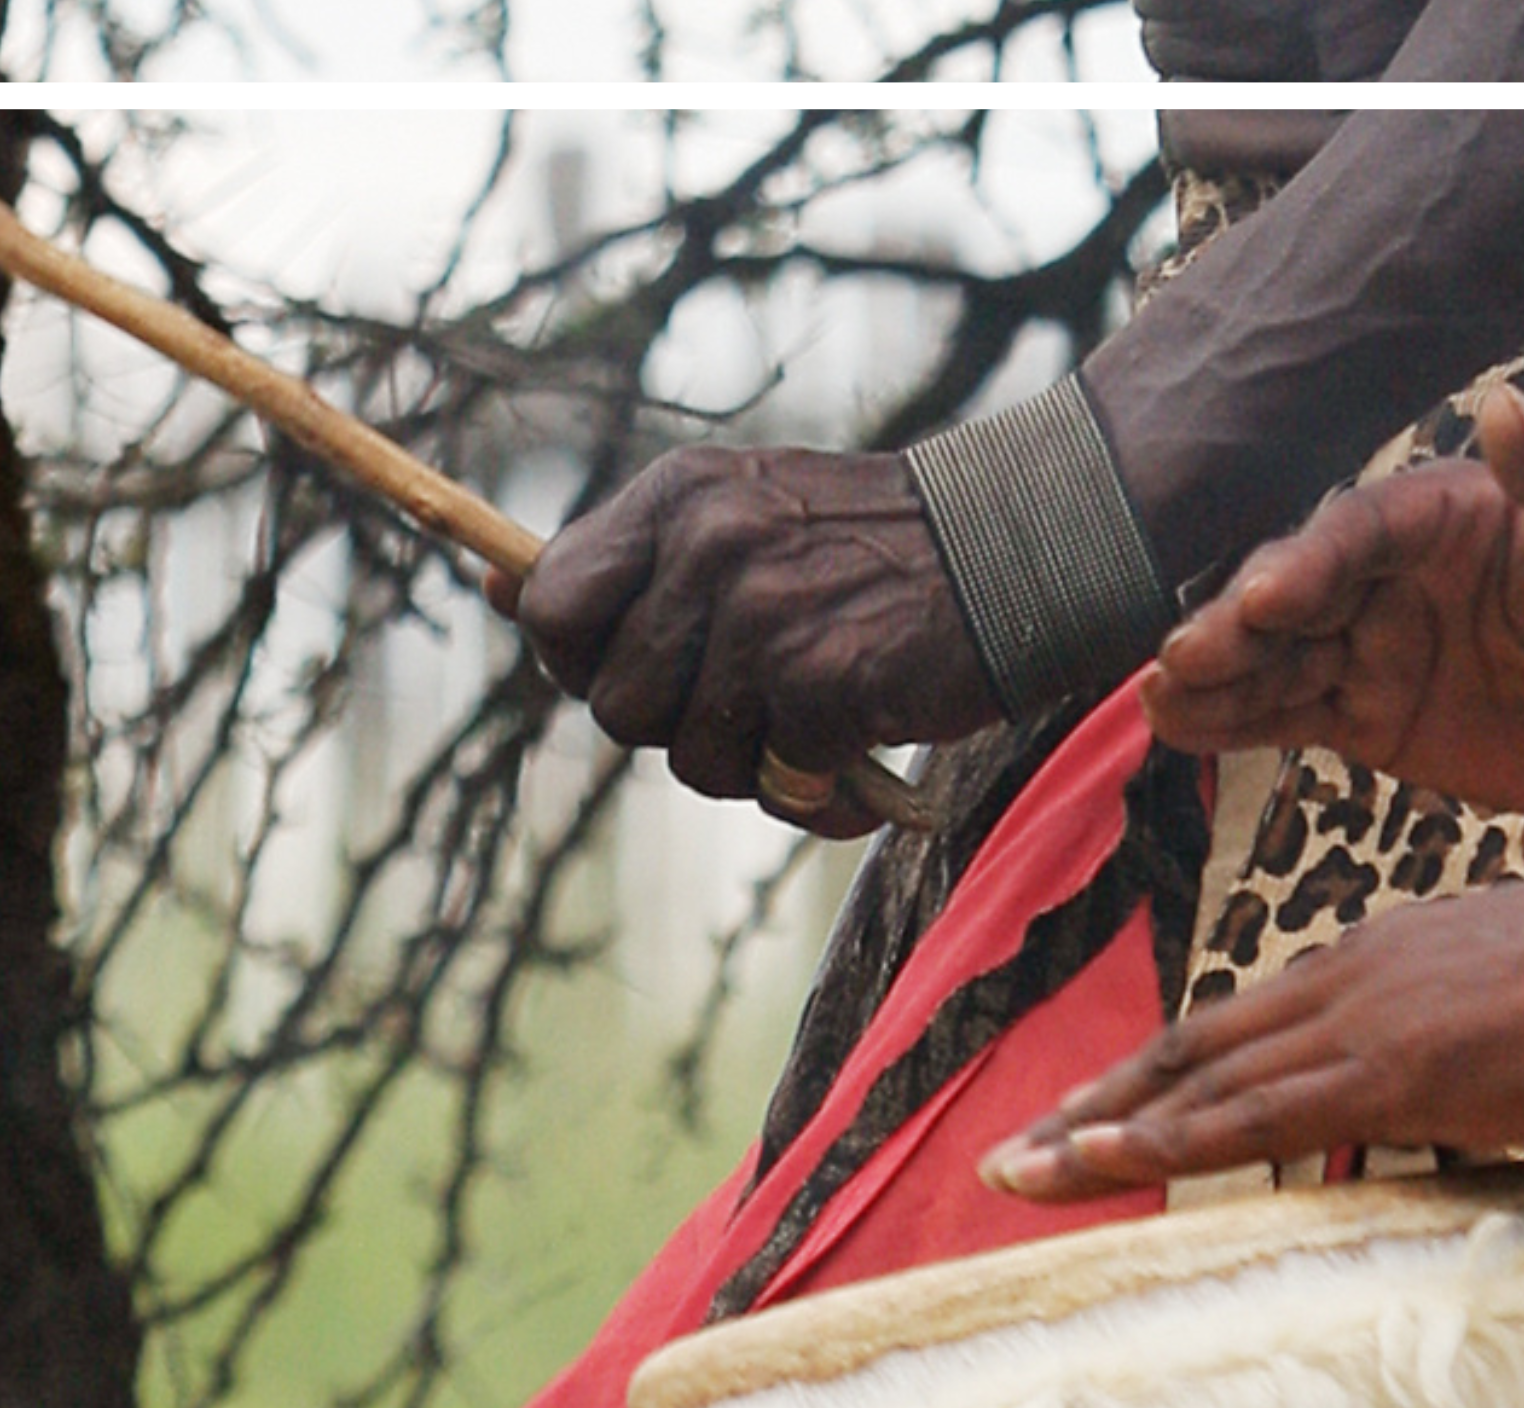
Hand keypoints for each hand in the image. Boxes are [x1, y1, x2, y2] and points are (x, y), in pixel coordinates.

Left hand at [507, 445, 1000, 833]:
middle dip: (677, 727)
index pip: (550, 604)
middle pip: (615, 705)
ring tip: (819, 719)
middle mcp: (710, 543)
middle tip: (755, 699)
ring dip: (753, 766)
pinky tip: (868, 746)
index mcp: (679, 497)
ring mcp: (765, 613)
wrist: (1027, 546)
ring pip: (690, 759)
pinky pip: (780, 786)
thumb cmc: (874, 554)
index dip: (581, 663)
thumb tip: (496, 585)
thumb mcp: (740, 517)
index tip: (640, 671)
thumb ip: (631, 564)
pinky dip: (823, 794)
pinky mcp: (825, 681)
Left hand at [982, 864, 1523, 1195]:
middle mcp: (1351, 977)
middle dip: (1100, 1101)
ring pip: (1194, 1083)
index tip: (1113, 1109)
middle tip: (1020, 1147)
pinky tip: (1092, 1168)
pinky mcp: (1382, 1072)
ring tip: (1018, 1173)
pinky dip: (1156, 1144)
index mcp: (1389, 956)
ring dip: (1097, 1132)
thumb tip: (1467, 1094)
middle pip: (1195, 1044)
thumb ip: (1479, 1051)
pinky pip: (1240, 1118)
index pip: (1255, 1021)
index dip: (1175, 1071)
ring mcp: (1359, 1021)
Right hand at [1143, 384, 1523, 831]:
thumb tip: (1504, 403)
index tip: (1266, 598)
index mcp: (1454, 516)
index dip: (1310, 562)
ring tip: (1160, 698)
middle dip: (1235, 623)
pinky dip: (1233, 722)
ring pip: (1276, 656)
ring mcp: (1377, 646)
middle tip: (1187, 655)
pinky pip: (1287, 715)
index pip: (1363, 530)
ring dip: (1215, 674)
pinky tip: (1178, 726)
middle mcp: (1399, 574)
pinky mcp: (1370, 717)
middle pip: (1297, 590)